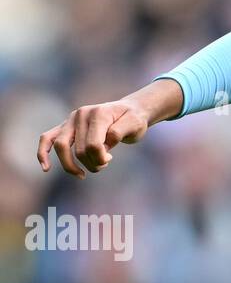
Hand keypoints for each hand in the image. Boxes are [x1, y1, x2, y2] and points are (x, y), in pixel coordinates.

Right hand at [36, 79, 182, 177]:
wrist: (129, 111)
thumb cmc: (133, 120)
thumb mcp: (135, 125)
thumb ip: (120, 132)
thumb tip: (104, 144)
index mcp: (98, 114)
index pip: (93, 144)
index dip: (100, 158)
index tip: (109, 159)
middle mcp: (80, 114)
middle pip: (79, 149)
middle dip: (92, 163)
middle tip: (105, 163)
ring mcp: (70, 119)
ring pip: (61, 147)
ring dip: (73, 165)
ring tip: (87, 171)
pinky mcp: (65, 126)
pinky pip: (47, 138)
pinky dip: (43, 153)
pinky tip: (46, 168)